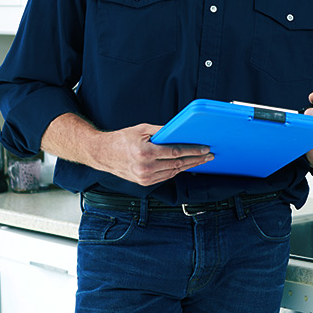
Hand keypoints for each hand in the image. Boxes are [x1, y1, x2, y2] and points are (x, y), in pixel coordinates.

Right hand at [41, 113, 212, 187]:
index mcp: (145, 152)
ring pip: (174, 172)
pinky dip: (178, 170)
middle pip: (178, 163)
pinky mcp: (144, 182)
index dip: (193, 151)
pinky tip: (186, 165)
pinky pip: (166, 176)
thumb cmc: (122, 139)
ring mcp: (145, 177)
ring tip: (202, 160)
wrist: (102, 154)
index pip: (176, 152)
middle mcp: (145, 167)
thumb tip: (181, 131)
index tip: (206, 148)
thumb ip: (163, 131)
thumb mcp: (143, 129)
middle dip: (197, 159)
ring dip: (190, 166)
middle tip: (209, 155)